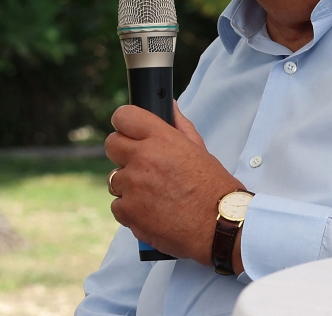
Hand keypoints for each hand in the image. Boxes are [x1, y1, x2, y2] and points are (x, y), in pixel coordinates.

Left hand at [105, 102, 244, 264]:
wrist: (220, 225)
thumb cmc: (214, 187)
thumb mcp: (199, 150)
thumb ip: (180, 126)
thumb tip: (169, 107)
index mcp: (162, 139)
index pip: (124, 116)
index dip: (125, 123)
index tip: (128, 131)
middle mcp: (143, 158)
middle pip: (111, 145)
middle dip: (123, 152)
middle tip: (140, 164)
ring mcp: (133, 186)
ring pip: (114, 178)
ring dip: (129, 185)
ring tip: (153, 194)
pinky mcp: (129, 212)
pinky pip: (117, 206)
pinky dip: (131, 210)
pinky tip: (151, 211)